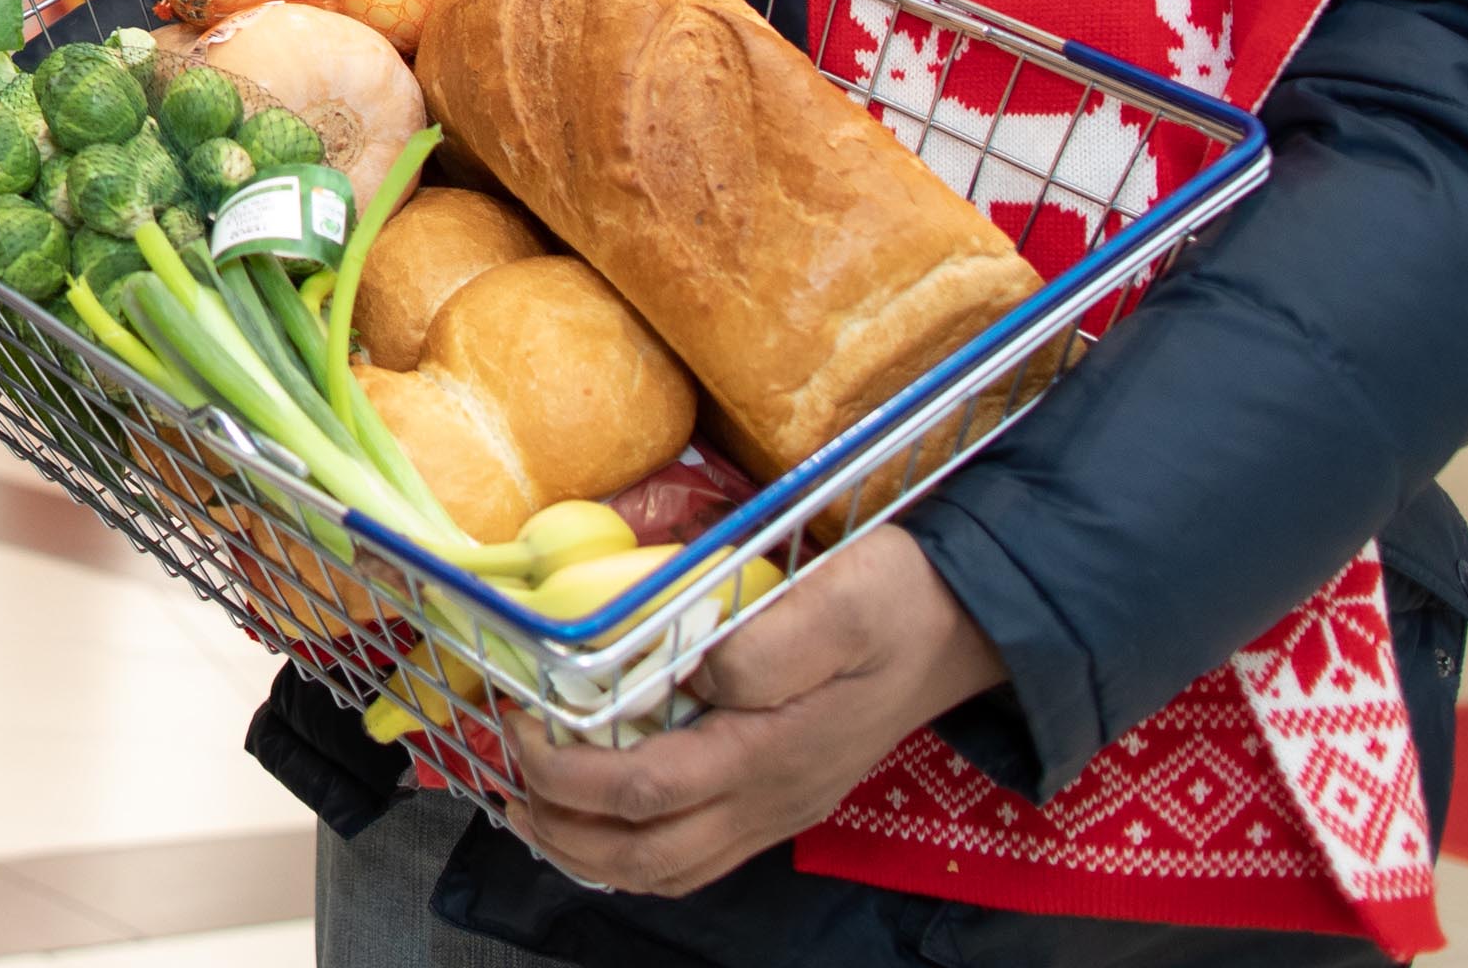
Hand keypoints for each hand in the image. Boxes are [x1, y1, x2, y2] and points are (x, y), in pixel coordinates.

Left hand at [501, 527, 1007, 896]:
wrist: (964, 625)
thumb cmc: (895, 602)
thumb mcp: (843, 597)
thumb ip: (770, 642)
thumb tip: (699, 670)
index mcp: (768, 752)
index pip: (642, 790)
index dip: (564, 770)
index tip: (523, 718)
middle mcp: (768, 797)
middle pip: (643, 853)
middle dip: (558, 825)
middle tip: (504, 776)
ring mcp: (776, 809)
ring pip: (666, 870)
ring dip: (587, 851)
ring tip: (530, 810)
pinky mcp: (781, 802)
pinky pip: (695, 859)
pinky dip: (633, 853)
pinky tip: (600, 821)